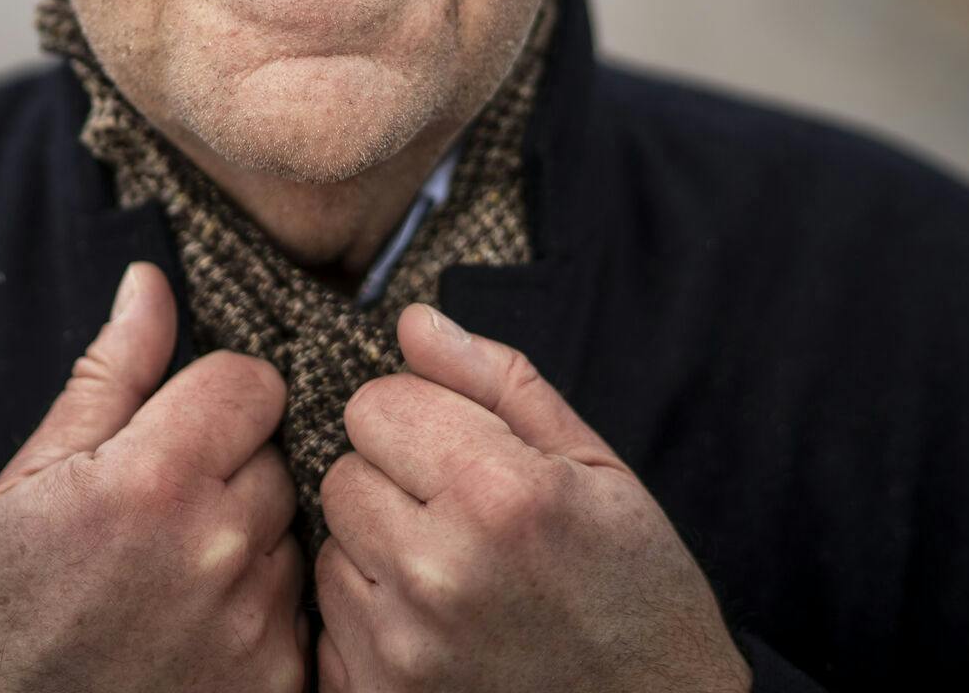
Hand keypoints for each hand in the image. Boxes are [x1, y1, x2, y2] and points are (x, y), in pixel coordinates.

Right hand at [0, 262, 306, 691]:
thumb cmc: (2, 606)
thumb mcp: (34, 475)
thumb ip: (111, 373)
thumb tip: (151, 282)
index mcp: (152, 479)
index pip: (253, 383)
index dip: (215, 398)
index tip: (179, 429)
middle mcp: (215, 549)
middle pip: (277, 457)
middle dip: (230, 471)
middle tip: (162, 517)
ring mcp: (252, 624)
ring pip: (290, 533)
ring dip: (248, 543)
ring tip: (172, 577)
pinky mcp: (275, 683)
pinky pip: (298, 610)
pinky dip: (258, 613)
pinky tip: (195, 628)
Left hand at [315, 304, 749, 692]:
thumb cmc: (638, 594)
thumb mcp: (597, 468)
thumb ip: (498, 383)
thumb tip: (413, 322)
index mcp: (501, 494)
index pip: (376, 403)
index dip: (420, 417)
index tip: (464, 449)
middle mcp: (440, 570)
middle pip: (343, 471)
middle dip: (394, 480)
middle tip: (464, 517)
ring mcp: (403, 645)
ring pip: (333, 544)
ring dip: (379, 548)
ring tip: (457, 575)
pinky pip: (330, 621)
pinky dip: (373, 615)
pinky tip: (439, 626)